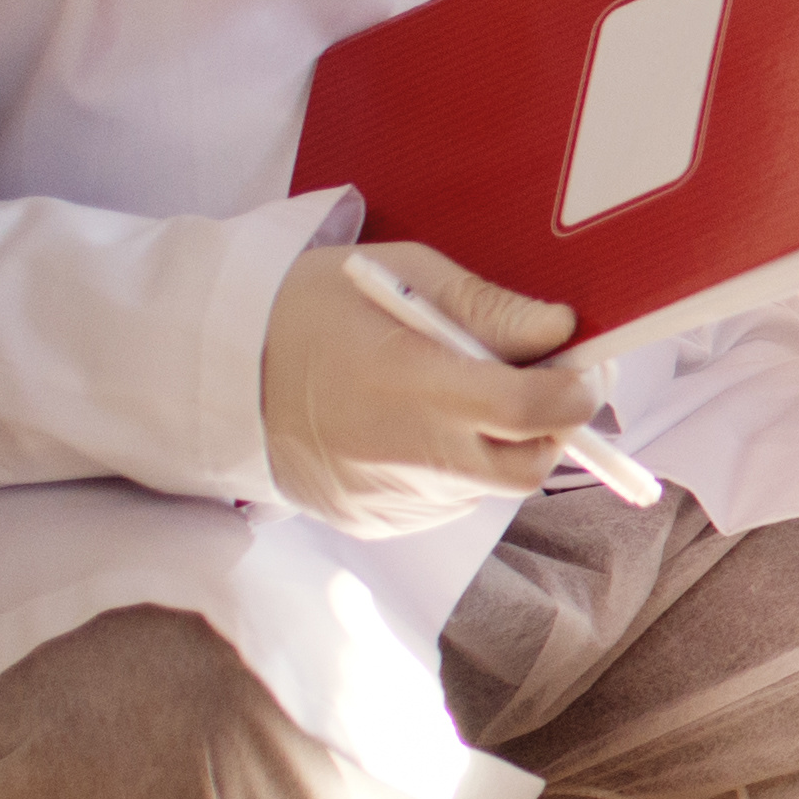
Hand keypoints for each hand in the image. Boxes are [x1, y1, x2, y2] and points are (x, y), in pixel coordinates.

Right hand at [262, 239, 609, 530]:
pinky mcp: (375, 523)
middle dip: (553, 428)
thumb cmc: (307, 307)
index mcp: (417, 388)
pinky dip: (454, 469)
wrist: (214, 370)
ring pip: (488, 489)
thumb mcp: (397, 274)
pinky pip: (445, 503)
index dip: (580, 389)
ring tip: (455, 396)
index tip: (584, 363)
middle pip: (529, 467)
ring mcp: (391, 501)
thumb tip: (562, 328)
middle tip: (538, 383)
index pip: (538, 409)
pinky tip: (413, 428)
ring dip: (498, 446)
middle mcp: (410, 458)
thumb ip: (487, 308)